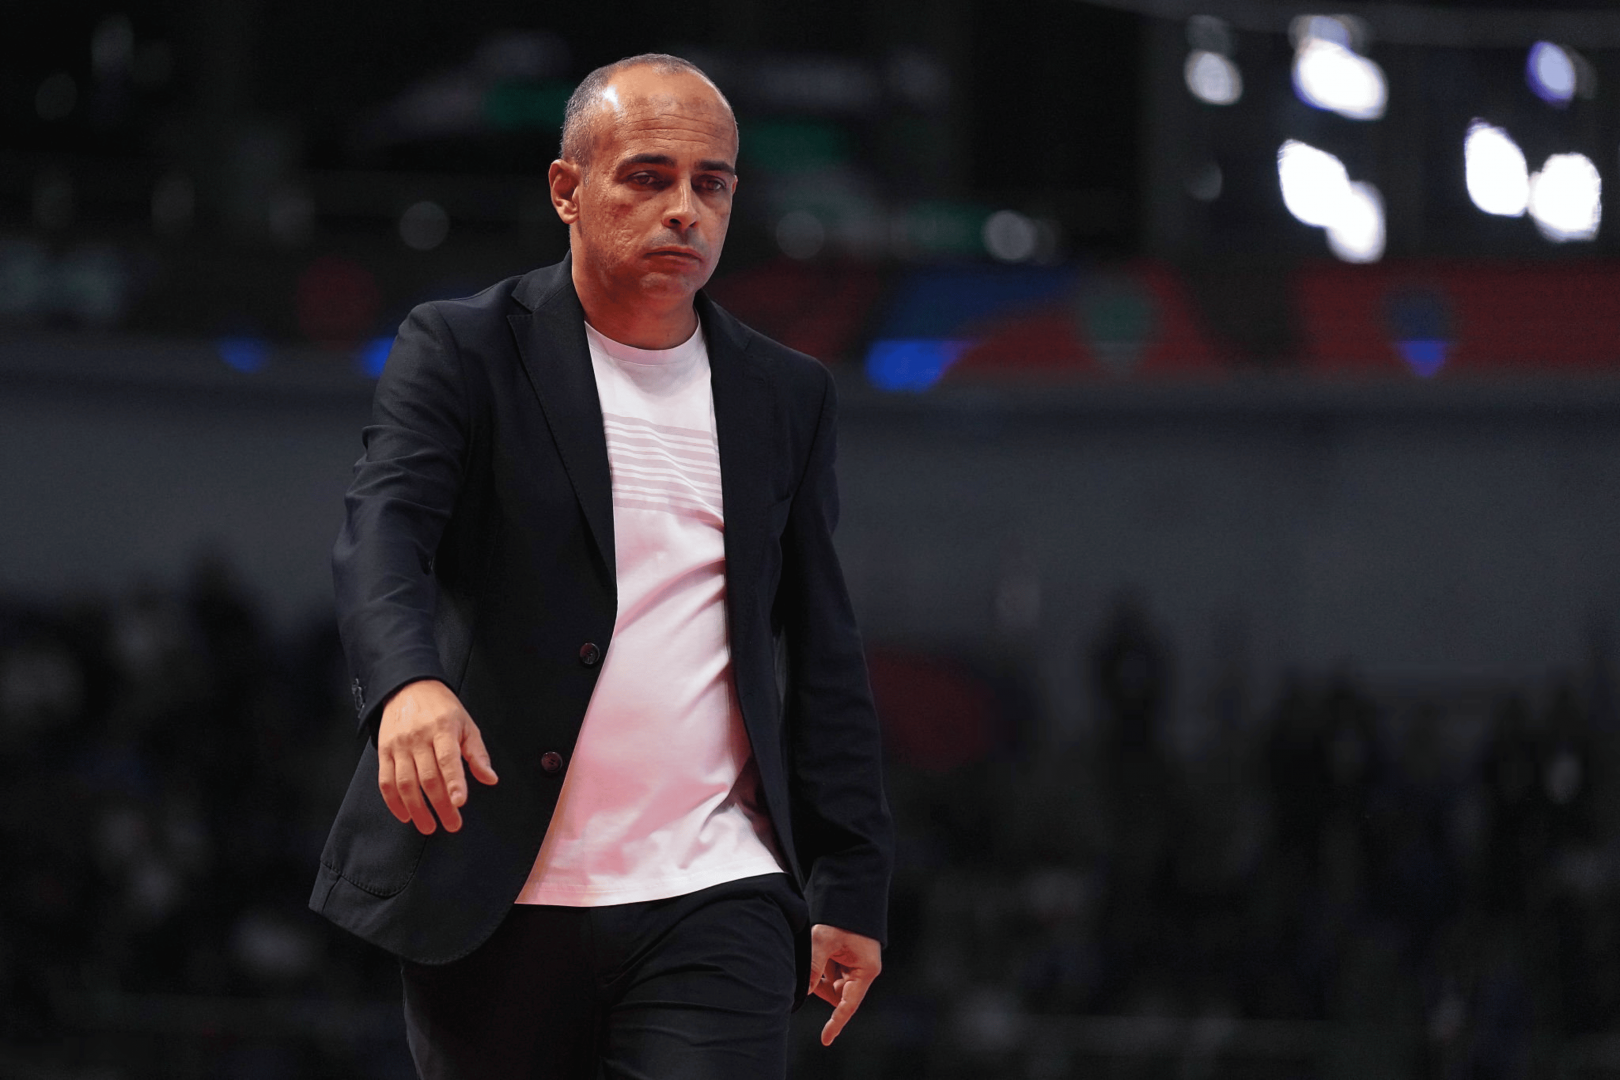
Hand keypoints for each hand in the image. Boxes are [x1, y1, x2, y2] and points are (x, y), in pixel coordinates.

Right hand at [376, 679, 497, 833]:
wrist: (408, 687)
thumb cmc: (441, 708)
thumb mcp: (466, 724)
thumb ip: (477, 753)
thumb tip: (490, 778)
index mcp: (443, 729)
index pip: (448, 759)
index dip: (454, 782)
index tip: (460, 802)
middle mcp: (418, 738)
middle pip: (428, 777)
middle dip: (441, 805)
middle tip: (452, 824)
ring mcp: (398, 746)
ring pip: (405, 783)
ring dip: (417, 809)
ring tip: (429, 826)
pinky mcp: (383, 751)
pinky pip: (385, 781)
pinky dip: (394, 802)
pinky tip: (405, 815)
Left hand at [807, 923, 881, 1045]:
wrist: (850, 893)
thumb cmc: (842, 917)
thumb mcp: (824, 941)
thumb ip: (814, 967)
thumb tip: (801, 992)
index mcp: (865, 970)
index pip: (849, 1004)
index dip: (836, 1022)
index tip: (825, 1039)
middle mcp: (861, 971)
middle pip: (837, 995)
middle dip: (820, 985)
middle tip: (814, 962)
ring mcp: (853, 965)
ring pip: (830, 984)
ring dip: (819, 974)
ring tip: (818, 950)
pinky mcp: (845, 959)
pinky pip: (829, 972)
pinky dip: (820, 966)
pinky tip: (819, 950)